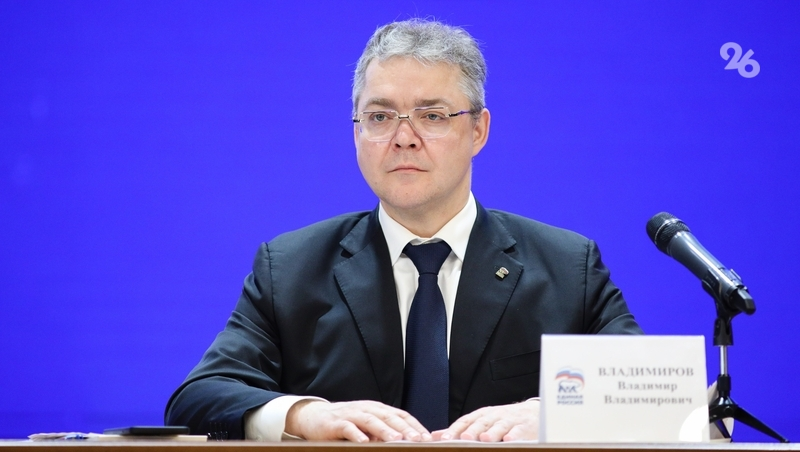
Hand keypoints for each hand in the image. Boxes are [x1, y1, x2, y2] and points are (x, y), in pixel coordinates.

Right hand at [285, 399, 431, 442]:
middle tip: (417, 439)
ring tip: (396, 440)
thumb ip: (384, 432)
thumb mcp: (367, 426)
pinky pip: (348, 427)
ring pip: (371, 421)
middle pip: (389, 417)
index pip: (400, 415)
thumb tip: (405, 442)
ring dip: (384, 431)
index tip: (427, 437)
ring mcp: (351, 414)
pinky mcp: (336, 423)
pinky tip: (364, 442)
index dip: (414, 425)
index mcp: (378, 409)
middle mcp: (367, 409)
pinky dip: (356, 434)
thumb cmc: (345, 423)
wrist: (314, 417)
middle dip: (404, 428)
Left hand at [433, 399, 539, 441]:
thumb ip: (459, 429)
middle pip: (481, 423)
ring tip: (484, 439)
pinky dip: (514, 435)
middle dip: (472, 431)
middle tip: (464, 438)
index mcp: (480, 415)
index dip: (455, 430)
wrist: (532, 413)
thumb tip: (435, 435)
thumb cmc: (502, 420)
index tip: (444, 439)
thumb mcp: (480, 422)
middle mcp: (493, 416)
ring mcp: (509, 420)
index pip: (465, 422)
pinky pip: (518, 431)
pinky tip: (509, 441)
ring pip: (499, 426)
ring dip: (492, 433)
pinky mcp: (524, 426)